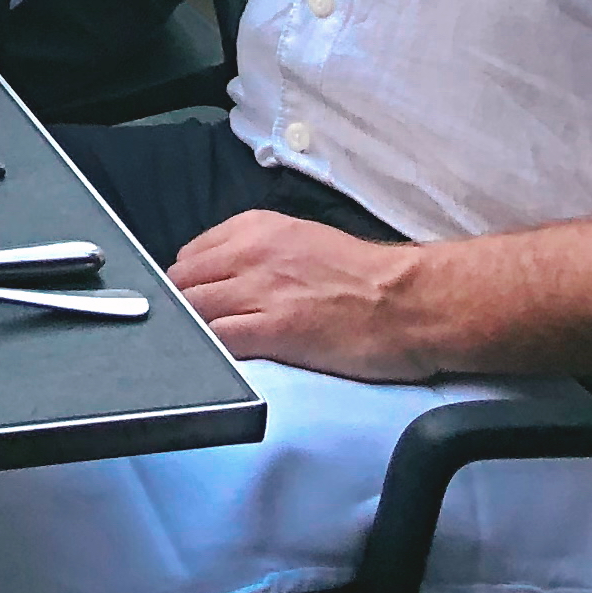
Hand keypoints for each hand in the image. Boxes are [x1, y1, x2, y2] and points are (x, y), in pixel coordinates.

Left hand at [170, 211, 428, 377]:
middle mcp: (249, 252)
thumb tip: (225, 277)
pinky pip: (218, 341)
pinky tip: (220, 365)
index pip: (191, 255)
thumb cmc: (365, 277)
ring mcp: (259, 290)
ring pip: (193, 311)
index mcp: (256, 228)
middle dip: (183, 308)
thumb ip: (258, 254)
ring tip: (206, 352)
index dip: (189, 284)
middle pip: (182, 283)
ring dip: (192, 333)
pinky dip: (211, 354)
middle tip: (197, 332)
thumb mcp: (301, 242)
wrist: (409, 301)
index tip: (196, 304)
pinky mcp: (274, 330)